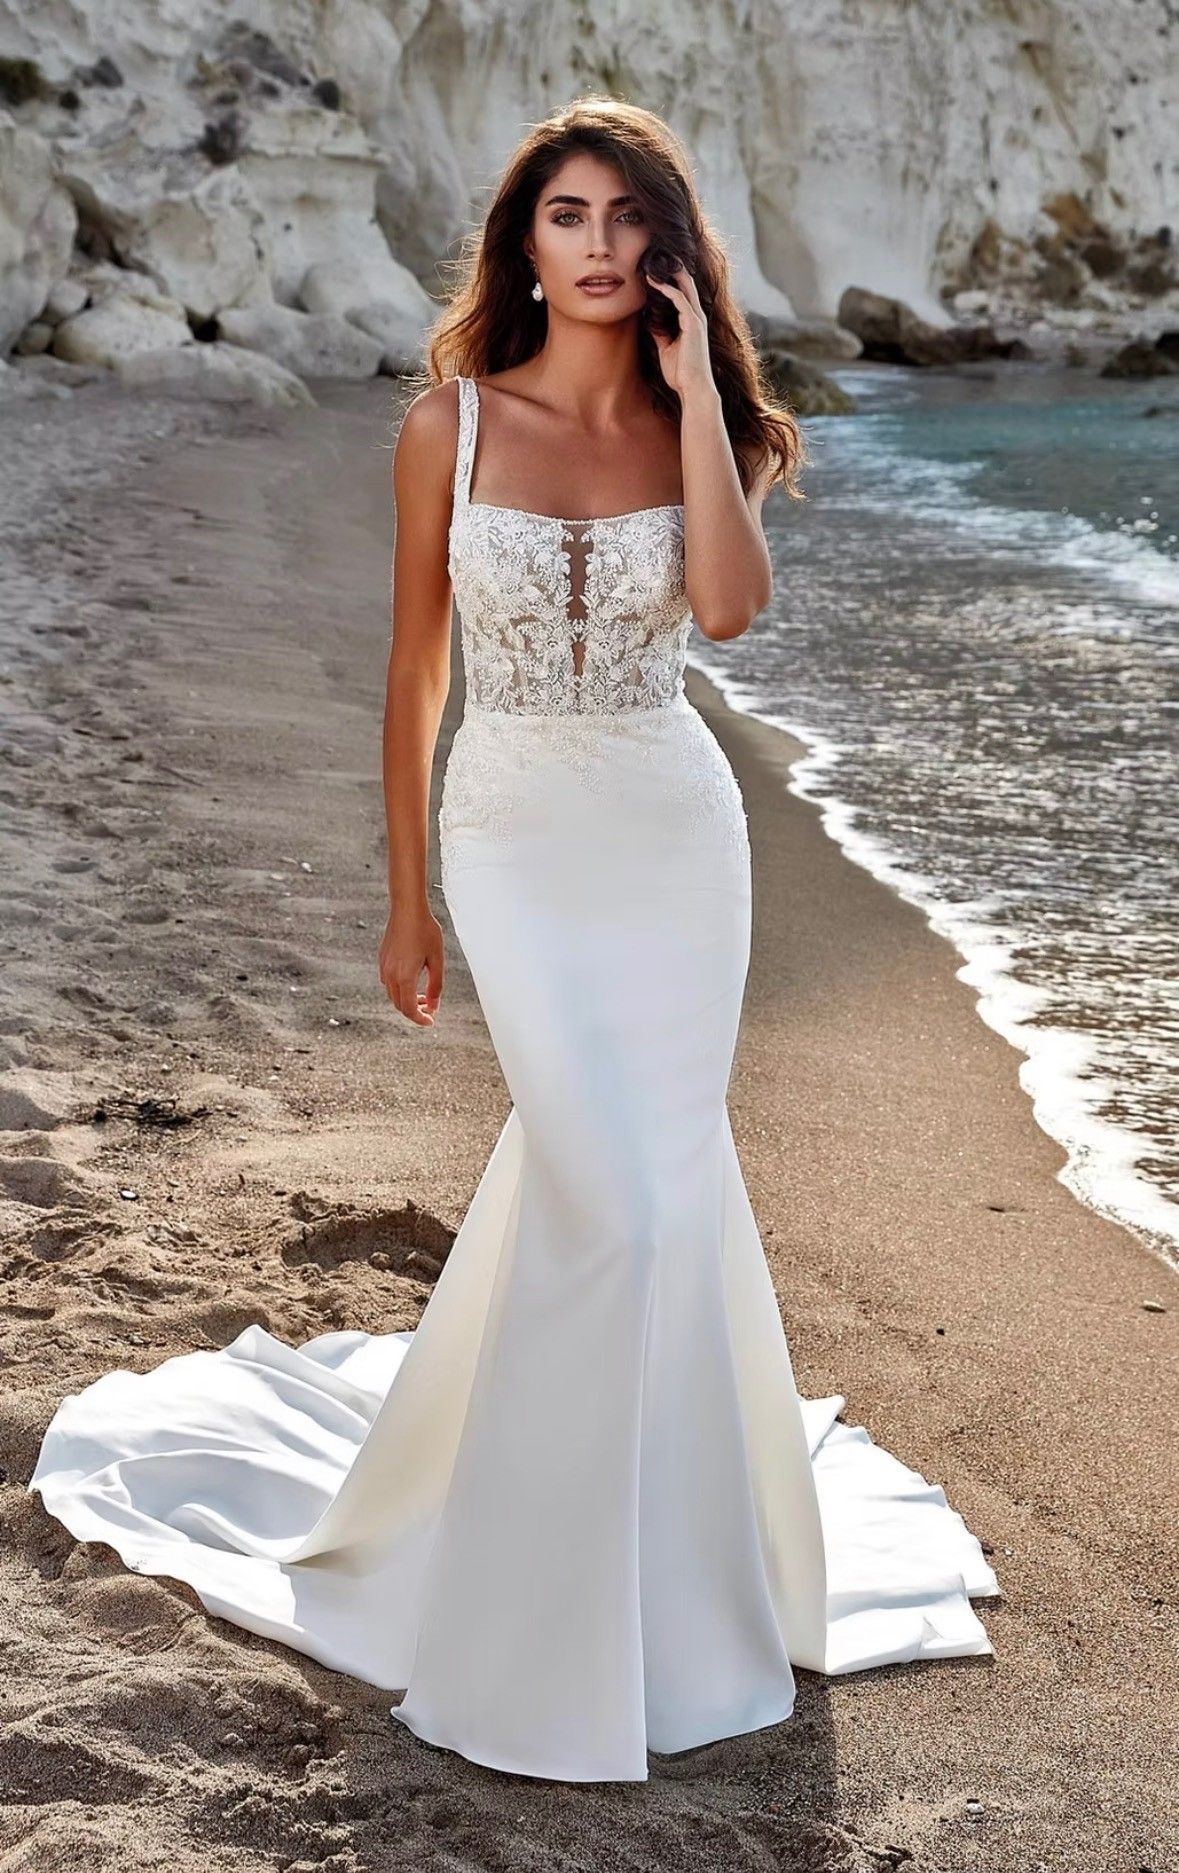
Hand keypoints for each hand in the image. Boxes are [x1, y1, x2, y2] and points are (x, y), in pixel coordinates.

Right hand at [378, 905, 444, 1025]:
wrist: (407, 909)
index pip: (409, 1009)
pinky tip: (413, 979)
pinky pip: (389, 982)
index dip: (420, 1019)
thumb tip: (434, 1006)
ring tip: (424, 994)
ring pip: (393, 994)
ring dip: (407, 999)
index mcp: (404, 977)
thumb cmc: (425, 931)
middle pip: (399, 1005)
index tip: (431, 1022)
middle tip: (431, 1008)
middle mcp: (390, 975)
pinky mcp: (382, 959)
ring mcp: (384, 967)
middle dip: (415, 1010)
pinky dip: (400, 988)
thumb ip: (436, 985)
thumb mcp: (437, 960)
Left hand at [644, 262, 715, 398]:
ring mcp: (696, 320)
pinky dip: (667, 289)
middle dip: (674, 270)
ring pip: (685, 287)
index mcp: (691, 323)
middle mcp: (696, 317)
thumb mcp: (666, 349)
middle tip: (658, 257)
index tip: (654, 272)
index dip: (671, 281)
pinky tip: (655, 282)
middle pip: (687, 285)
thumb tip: (649, 322)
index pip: (683, 294)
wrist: (693, 388)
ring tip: (653, 264)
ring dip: (669, 274)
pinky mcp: (693, 324)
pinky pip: (680, 300)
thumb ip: (660, 334)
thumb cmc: (681, 374)